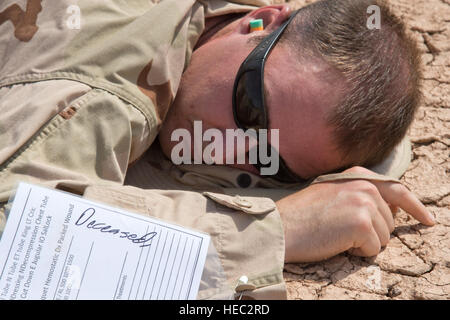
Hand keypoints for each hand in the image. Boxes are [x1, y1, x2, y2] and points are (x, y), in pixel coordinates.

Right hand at [276, 166, 434, 262]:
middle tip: (343, 231)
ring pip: (385, 236)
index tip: (427, 219)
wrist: (280, 226)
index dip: (415, 207)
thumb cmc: (302, 215)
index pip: (397, 189)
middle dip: (373, 231)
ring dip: (364, 242)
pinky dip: (358, 252)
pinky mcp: (361, 222)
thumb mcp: (332, 192)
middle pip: (391, 219)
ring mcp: (364, 201)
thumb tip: (391, 207)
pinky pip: (374, 248)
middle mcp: (364, 184)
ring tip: (336, 234)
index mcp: (357, 175)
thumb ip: (359, 193)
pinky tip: (337, 242)